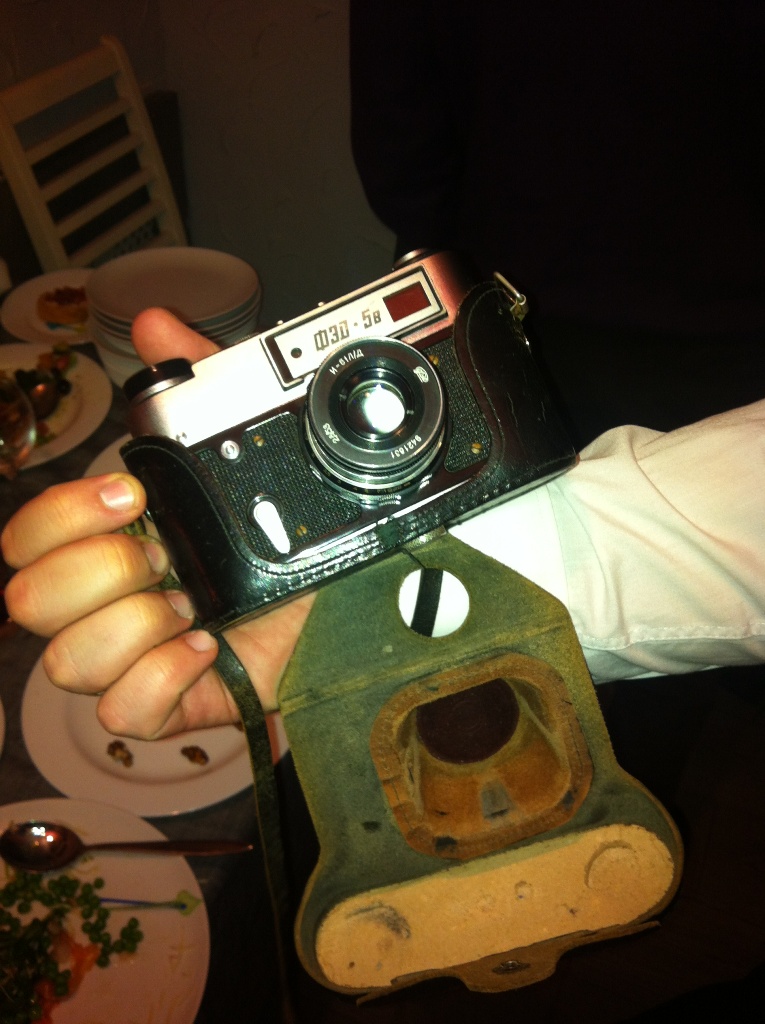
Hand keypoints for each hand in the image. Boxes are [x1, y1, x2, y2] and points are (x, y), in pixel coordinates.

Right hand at [1, 309, 314, 738]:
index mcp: (111, 539)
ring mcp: (135, 656)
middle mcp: (110, 600)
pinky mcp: (172, 703)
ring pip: (68, 663)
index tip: (134, 497)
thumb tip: (154, 322)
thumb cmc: (280, 527)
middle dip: (102, 573)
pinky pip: (123, 712)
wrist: (348, 591)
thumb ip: (197, 381)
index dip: (62, 516)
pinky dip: (161, 680)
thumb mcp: (245, 446)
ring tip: (195, 607)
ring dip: (136, 628)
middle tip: (169, 558)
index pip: (26, 537)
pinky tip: (207, 647)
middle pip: (28, 602)